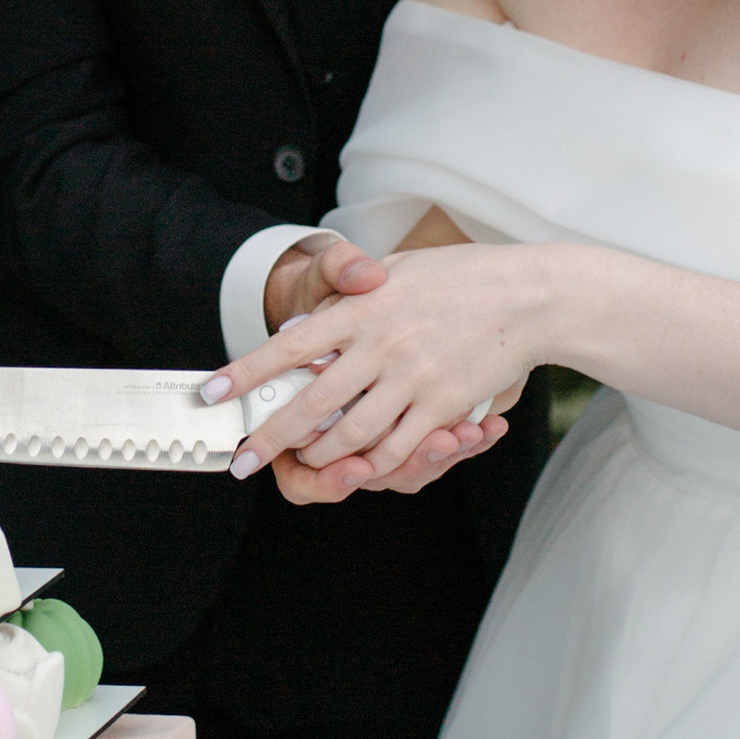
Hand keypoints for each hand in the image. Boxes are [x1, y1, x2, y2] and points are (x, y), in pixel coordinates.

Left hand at [214, 241, 554, 488]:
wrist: (528, 294)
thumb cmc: (462, 277)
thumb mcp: (397, 271)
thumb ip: (351, 299)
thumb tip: (309, 327)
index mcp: (362, 308)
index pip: (289, 345)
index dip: (245, 372)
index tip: (211, 393)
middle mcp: (380, 345)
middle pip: (311, 404)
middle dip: (270, 438)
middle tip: (243, 461)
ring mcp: (411, 378)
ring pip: (350, 435)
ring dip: (321, 457)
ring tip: (303, 465)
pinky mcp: (442, 405)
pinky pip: (397, 447)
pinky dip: (373, 463)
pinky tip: (361, 467)